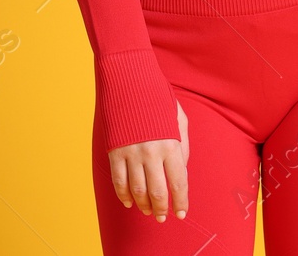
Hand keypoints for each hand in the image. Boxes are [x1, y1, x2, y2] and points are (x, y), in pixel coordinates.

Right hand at [110, 99, 189, 221]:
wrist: (128, 81)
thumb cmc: (157, 98)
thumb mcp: (178, 118)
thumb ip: (183, 146)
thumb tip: (181, 169)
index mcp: (171, 145)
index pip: (179, 183)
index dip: (181, 202)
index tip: (181, 213)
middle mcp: (152, 152)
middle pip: (158, 192)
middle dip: (161, 209)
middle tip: (162, 217)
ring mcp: (131, 153)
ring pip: (137, 190)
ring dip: (143, 205)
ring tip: (147, 211)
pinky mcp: (114, 151)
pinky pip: (118, 181)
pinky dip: (123, 195)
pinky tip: (129, 201)